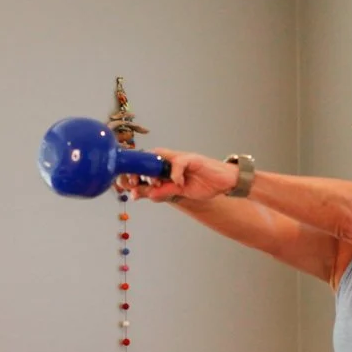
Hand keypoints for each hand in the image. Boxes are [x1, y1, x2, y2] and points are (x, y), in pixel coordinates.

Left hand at [118, 149, 237, 202]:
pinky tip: (177, 182)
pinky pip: (179, 162)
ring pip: (160, 157)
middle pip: (149, 159)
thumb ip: (163, 192)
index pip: (146, 167)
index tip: (126, 186)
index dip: (134, 174)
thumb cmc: (204, 185)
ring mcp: (182, 158)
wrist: (225, 183)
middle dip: (138, 170)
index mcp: (167, 168)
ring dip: (153, 171)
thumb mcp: (179, 192)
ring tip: (152, 184)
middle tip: (133, 183)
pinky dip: (175, 172)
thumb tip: (144, 195)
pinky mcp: (193, 159)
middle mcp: (172, 161)